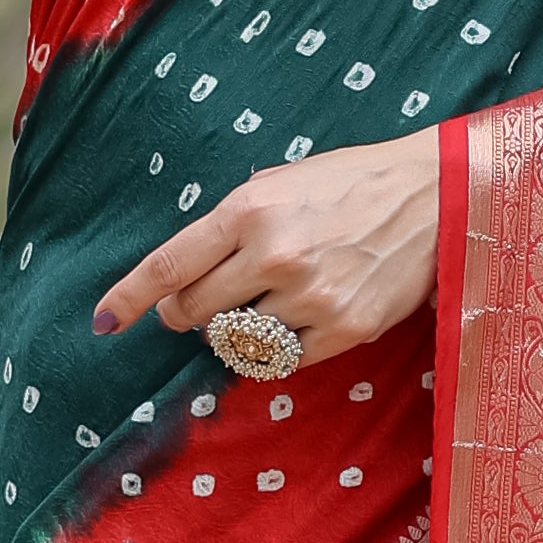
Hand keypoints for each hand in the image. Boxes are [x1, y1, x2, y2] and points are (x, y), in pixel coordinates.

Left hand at [94, 134, 439, 371]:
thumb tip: (186, 275)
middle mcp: (273, 254)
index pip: (169, 265)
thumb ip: (235, 223)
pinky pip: (284, 360)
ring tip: (268, 305)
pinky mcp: (343, 328)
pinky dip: (279, 348)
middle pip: (194, 312)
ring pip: (238, 340)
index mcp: (249, 208)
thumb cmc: (354, 183)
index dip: (130, 297)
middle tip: (204, 307)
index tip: (105, 321)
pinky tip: (299, 320)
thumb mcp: (284, 182)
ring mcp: (309, 296)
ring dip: (240, 331)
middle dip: (188, 315)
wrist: (436, 196)